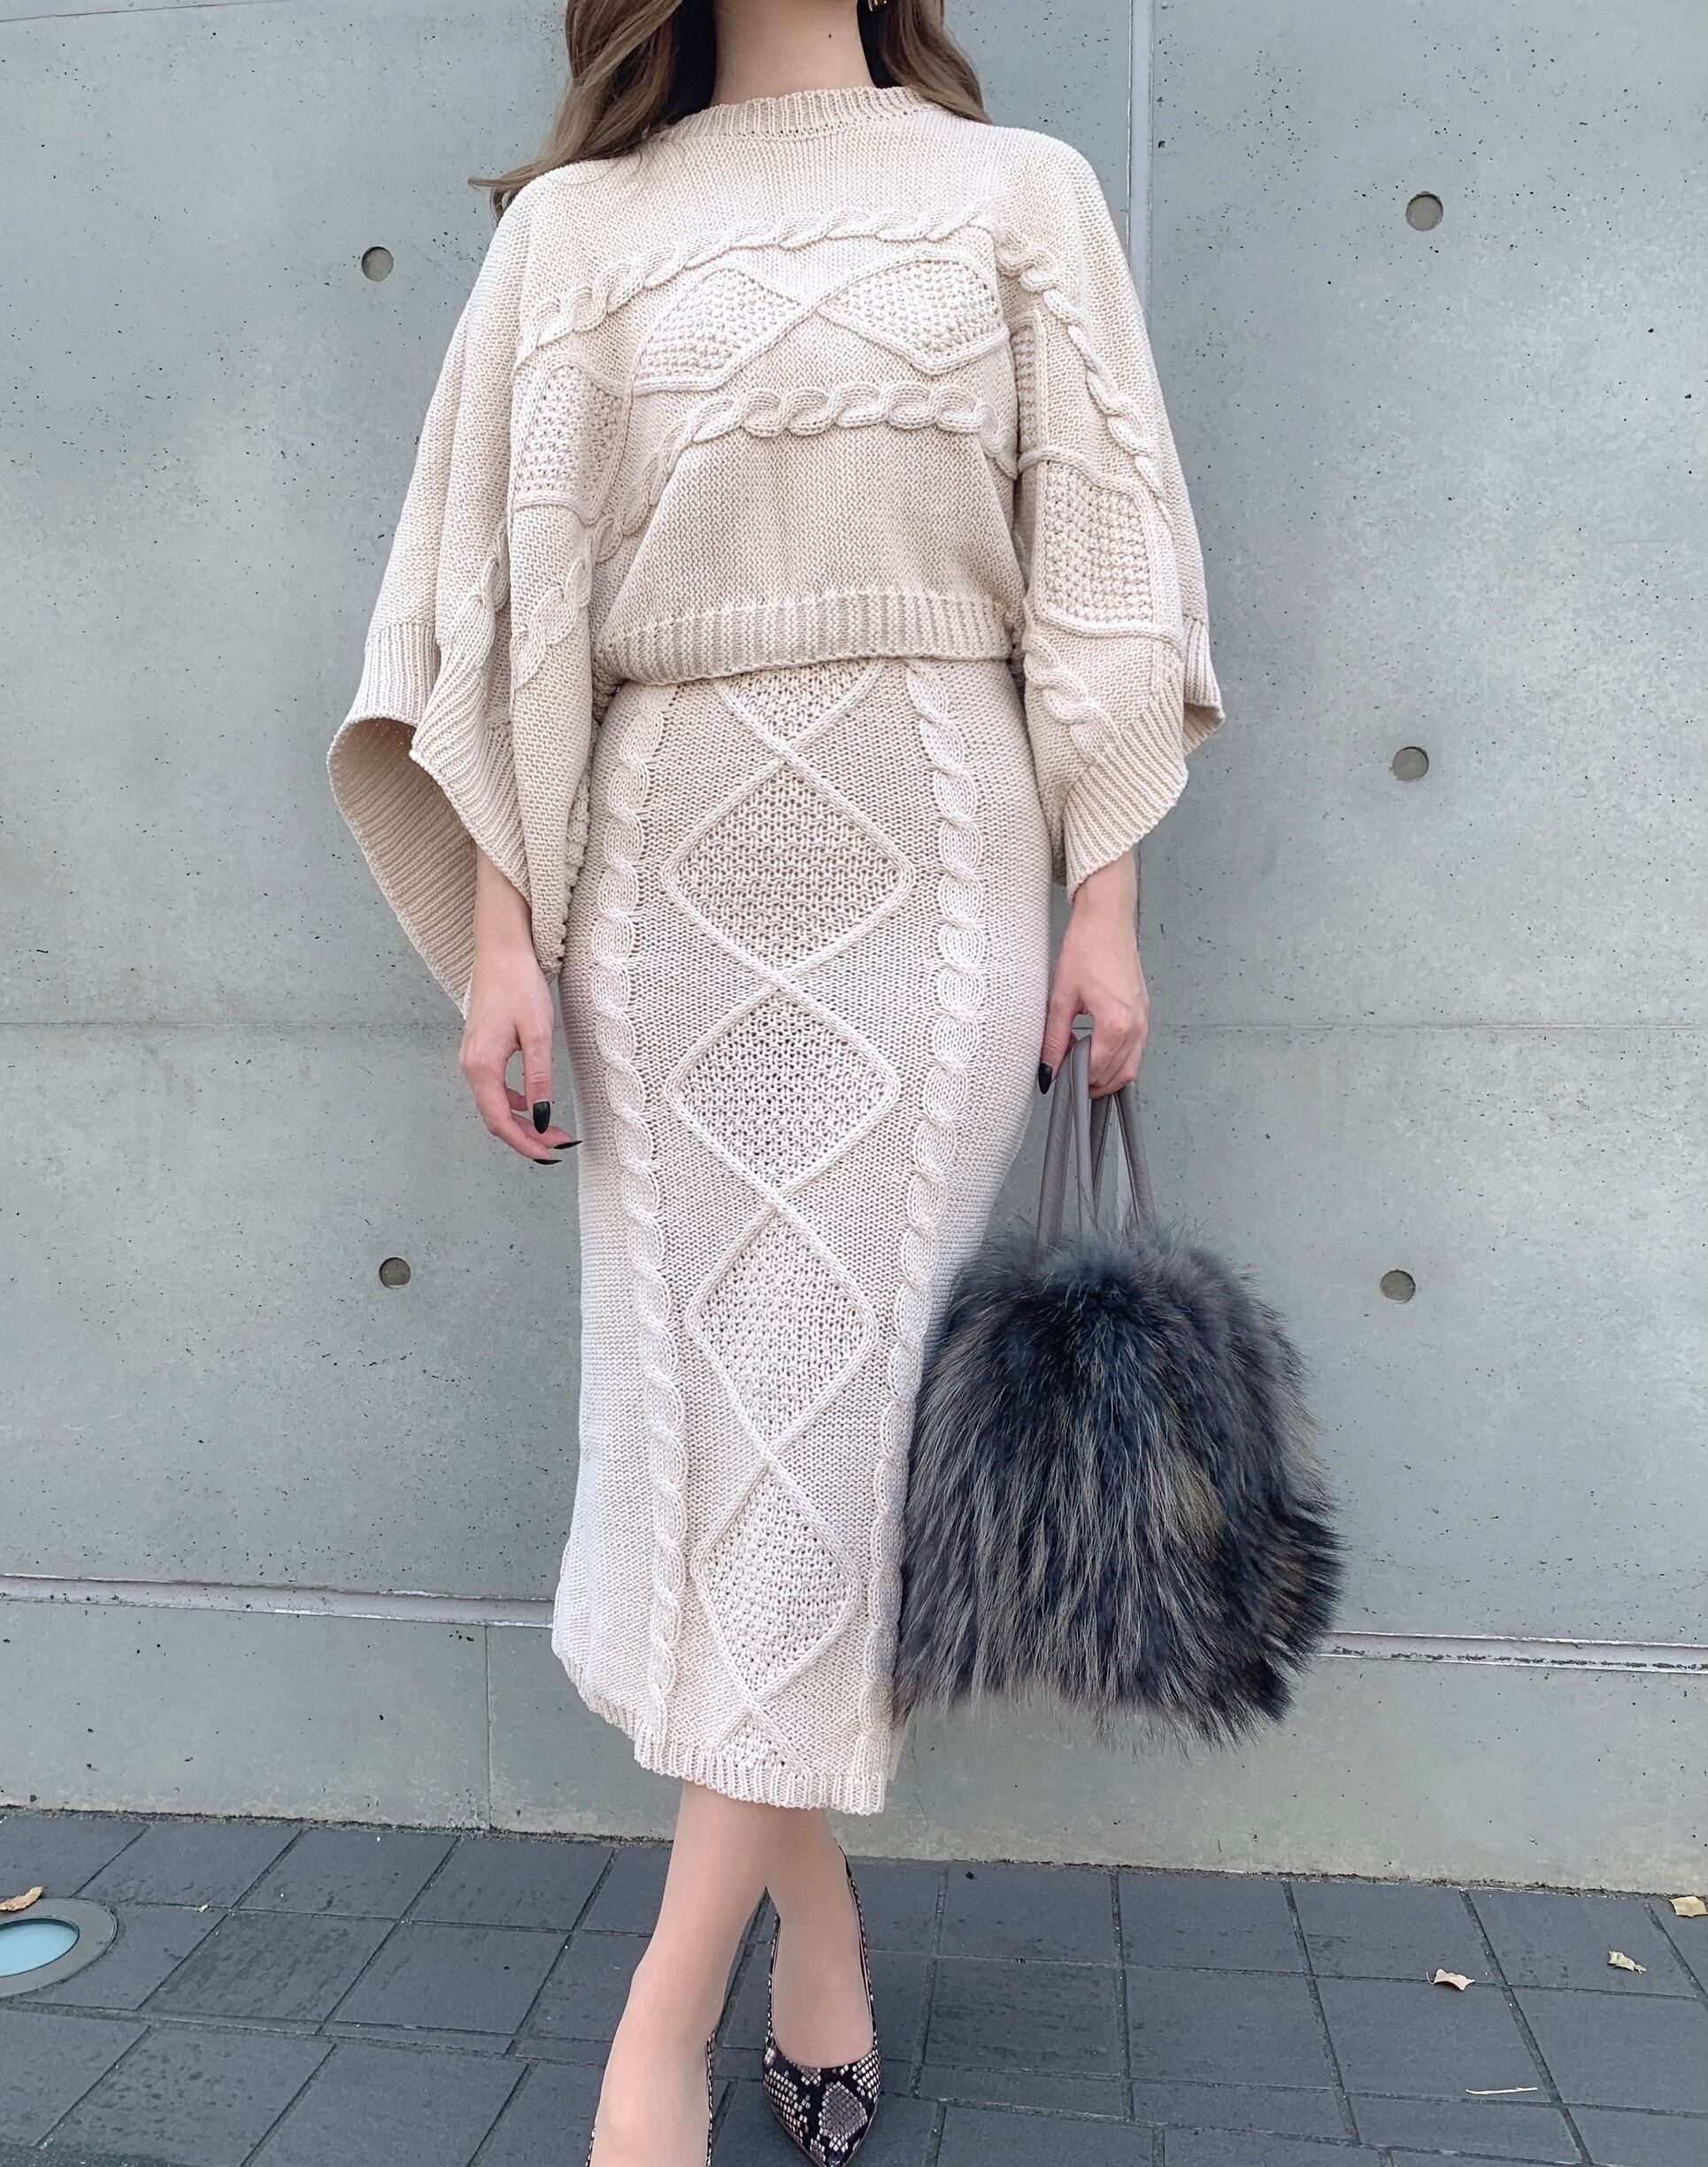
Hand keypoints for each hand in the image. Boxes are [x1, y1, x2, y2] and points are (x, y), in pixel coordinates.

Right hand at [458, 849, 577, 1163]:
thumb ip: (538, 1079)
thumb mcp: (538, 1034)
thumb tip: (542, 1117)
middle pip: (495, 1118)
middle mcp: (470, 1066)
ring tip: (553, 1130)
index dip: (525, 1144)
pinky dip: (515, 1103)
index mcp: (481, 1066)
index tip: (551, 1155)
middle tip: (559, 1146)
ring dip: (523, 1122)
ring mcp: (473, 1058)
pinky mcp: (481, 1050)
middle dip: (527, 1137)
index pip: (500, 1121)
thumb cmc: (519, 985)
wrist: (502, 949)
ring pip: (494, 1105)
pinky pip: (494, 1088)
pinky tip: (535, 1103)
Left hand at [1039, 852, 1147, 1097]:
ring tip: (1081, 1066)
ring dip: (1108, 1075)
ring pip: (1132, 1066)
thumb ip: (1054, 1039)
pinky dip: (1119, 1059)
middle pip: (1119, 1075)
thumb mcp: (1061, 997)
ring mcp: (1145, 1019)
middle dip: (1094, 1083)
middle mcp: (1137, 1025)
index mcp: (1116, 1023)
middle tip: (1069, 1078)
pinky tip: (1097, 1049)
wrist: (1107, 920)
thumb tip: (1048, 1070)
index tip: (1058, 1079)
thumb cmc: (1085, 950)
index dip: (1076, 1079)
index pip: (1097, 1070)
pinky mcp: (1145, 1011)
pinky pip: (1137, 1049)